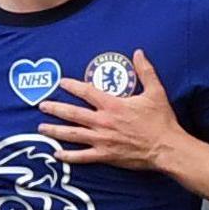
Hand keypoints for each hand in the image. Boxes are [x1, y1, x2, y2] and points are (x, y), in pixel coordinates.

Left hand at [37, 50, 181, 168]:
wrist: (166, 148)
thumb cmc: (161, 121)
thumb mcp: (155, 91)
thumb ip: (145, 71)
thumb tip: (139, 53)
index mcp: (113, 105)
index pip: (86, 92)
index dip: (72, 86)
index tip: (61, 83)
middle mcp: (103, 122)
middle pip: (73, 113)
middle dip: (55, 108)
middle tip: (42, 106)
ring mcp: (102, 140)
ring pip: (73, 134)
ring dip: (55, 130)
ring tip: (42, 127)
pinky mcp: (105, 155)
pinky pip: (82, 156)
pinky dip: (69, 156)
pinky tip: (57, 154)